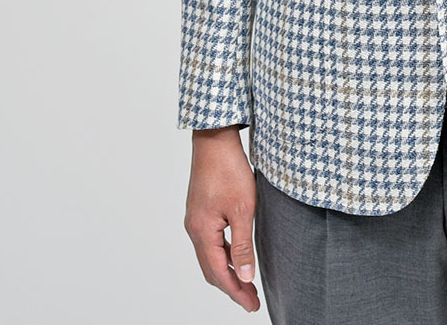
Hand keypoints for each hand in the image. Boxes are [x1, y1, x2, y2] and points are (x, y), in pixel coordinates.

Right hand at [184, 126, 260, 311]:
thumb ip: (244, 244)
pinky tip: (237, 253)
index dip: (236, 292)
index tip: (252, 305)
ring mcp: (195, 219)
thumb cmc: (229, 170)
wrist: (215, 140)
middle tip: (251, 300)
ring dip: (227, 271)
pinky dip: (223, 254)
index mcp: (202, 232)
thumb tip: (246, 276)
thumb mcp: (244, 209)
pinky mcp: (200, 210)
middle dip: (231, 286)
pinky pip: (210, 241)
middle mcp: (194, 229)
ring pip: (210, 256)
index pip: (220, 273)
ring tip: (246, 282)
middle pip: (211, 269)